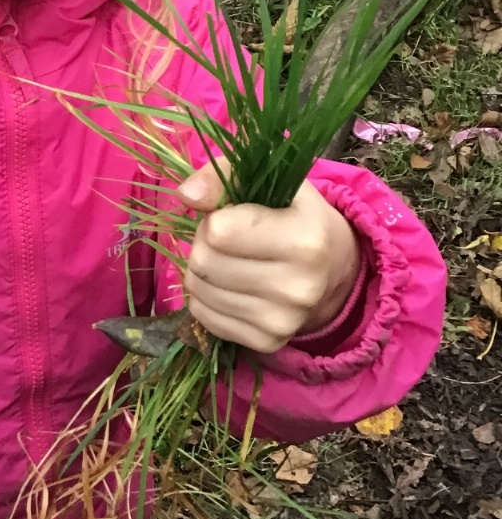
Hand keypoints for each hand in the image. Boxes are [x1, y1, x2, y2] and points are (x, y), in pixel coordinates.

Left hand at [176, 162, 360, 353]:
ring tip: (227, 259)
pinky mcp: (266, 342)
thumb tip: (186, 195)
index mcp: (305, 241)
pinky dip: (205, 296)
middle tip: (225, 239)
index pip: (219, 231)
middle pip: (204, 262)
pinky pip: (203, 316)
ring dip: (201, 270)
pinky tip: (228, 284)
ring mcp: (283, 321)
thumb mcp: (271, 182)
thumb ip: (223, 175)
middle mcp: (298, 288)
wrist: (332, 269)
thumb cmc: (293, 215)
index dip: (214, 218)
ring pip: (199, 291)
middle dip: (203, 243)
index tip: (232, 216)